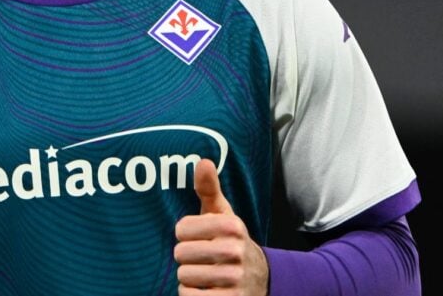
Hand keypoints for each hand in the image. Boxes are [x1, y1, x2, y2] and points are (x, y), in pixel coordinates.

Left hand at [173, 159, 268, 295]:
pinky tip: (207, 289)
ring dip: (190, 278)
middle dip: (187, 258)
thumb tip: (203, 161)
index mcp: (231, 226)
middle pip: (180, 253)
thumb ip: (209, 189)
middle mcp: (235, 251)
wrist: (261, 280)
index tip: (199, 237)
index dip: (185, 235)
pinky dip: (192, 294)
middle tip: (203, 259)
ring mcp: (234, 278)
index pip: (182, 229)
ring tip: (206, 274)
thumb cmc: (231, 242)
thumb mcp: (223, 215)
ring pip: (184, 276)